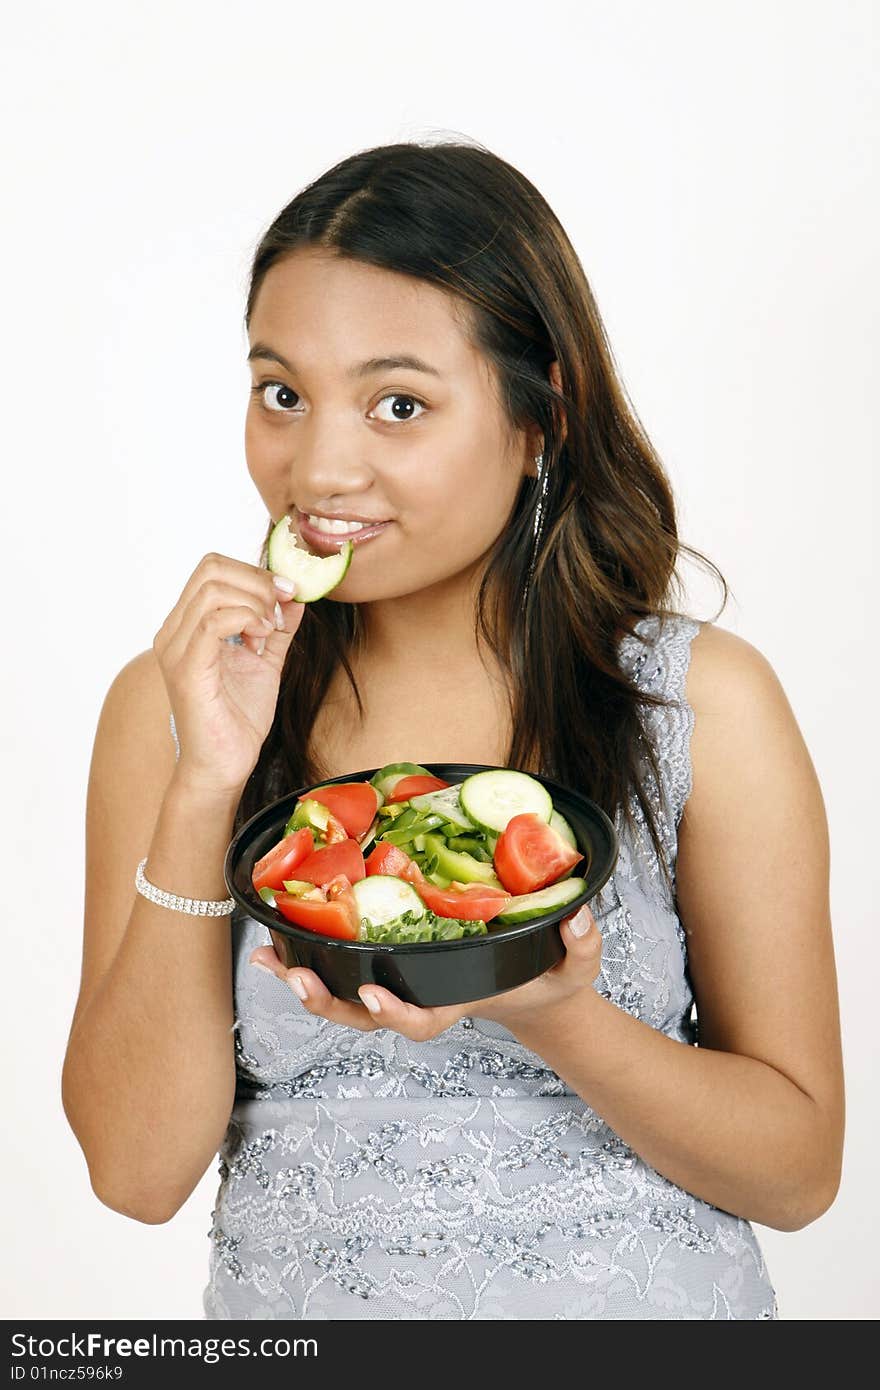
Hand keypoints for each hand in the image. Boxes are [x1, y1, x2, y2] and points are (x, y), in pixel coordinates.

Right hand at [153, 551, 305, 795]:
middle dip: (258, 580)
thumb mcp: (266, 662)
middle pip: (211, 568)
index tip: (288, 594)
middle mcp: (174, 632)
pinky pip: (212, 622)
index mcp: (187, 626)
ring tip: (270, 631)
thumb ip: (278, 629)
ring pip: (213, 589)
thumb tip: (295, 596)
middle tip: (282, 609)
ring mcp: (176, 649)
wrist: (223, 768)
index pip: (213, 569)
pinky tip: (262, 641)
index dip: (255, 572)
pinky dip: (247, 620)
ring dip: (255, 601)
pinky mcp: (186, 669)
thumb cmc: (238, 720)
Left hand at [248, 902, 600, 1041]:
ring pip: (340, 997)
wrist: (528, 988)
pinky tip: (272, 938)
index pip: (421, 1020)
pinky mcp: (386, 960)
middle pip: (361, 1016)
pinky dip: (303, 954)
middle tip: (294, 977)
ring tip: (265, 959)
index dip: (395, 1014)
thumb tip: (578, 917)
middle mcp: (417, 997)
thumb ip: (582, 944)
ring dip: (299, 981)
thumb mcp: (576, 967)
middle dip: (325, 1002)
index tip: (375, 995)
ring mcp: (398, 981)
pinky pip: (339, 965)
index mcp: (455, 1001)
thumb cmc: (548, 978)